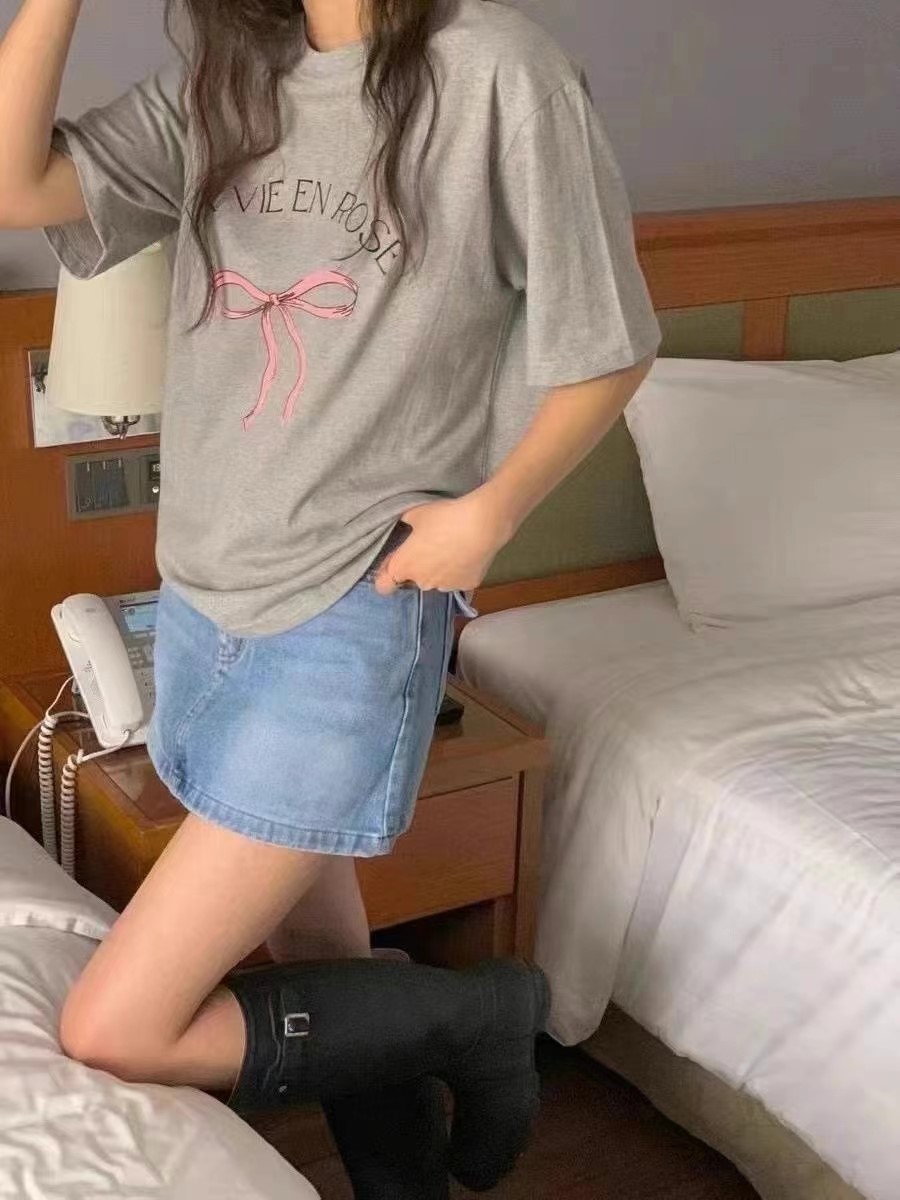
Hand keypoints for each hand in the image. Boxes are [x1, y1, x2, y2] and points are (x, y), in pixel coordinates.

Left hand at [374, 491, 512, 596]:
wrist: (481, 524)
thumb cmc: (443, 517)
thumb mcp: (416, 513)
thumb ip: (405, 523)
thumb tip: (406, 524)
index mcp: (404, 566)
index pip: (383, 586)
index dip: (387, 575)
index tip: (396, 562)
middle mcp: (422, 582)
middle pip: (414, 580)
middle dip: (419, 566)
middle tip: (431, 545)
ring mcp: (446, 586)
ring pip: (438, 581)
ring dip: (440, 569)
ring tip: (453, 547)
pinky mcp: (467, 585)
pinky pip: (458, 579)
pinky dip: (461, 570)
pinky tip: (468, 553)